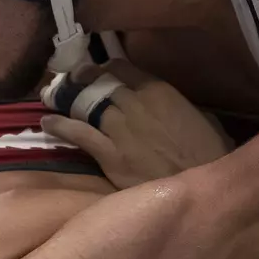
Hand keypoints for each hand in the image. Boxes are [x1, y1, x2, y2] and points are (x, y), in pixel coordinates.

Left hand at [41, 60, 234, 189]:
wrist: (201, 190)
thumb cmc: (211, 157)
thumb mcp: (206, 121)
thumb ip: (181, 108)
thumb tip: (171, 107)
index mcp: (160, 91)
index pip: (123, 68)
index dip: (106, 68)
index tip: (97, 70)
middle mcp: (136, 103)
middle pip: (99, 83)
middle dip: (82, 79)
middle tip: (70, 79)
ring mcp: (120, 128)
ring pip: (84, 104)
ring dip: (67, 99)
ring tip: (53, 96)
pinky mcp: (109, 154)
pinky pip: (77, 134)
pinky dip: (60, 126)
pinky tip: (47, 122)